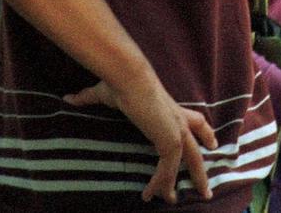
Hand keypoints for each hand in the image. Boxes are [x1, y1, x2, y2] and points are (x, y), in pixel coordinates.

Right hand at [65, 75, 216, 203]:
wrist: (129, 79)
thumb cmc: (120, 82)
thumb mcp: (103, 93)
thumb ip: (88, 98)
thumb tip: (68, 98)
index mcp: (171, 109)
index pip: (196, 122)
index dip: (205, 133)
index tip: (213, 144)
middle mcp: (179, 121)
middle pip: (198, 148)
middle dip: (201, 171)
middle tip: (206, 190)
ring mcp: (177, 132)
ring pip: (187, 164)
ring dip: (177, 184)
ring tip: (172, 203)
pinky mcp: (171, 142)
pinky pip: (168, 169)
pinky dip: (160, 183)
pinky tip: (150, 196)